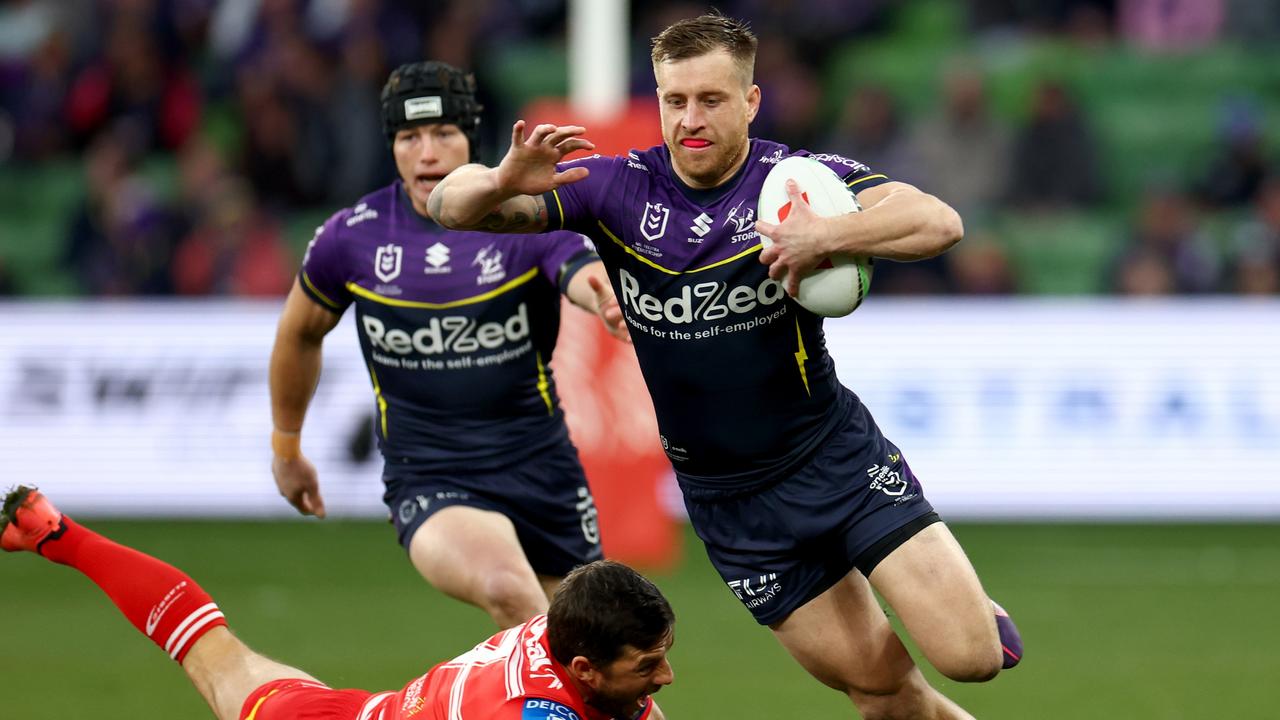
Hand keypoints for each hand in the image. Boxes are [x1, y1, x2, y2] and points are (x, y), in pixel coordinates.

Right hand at [272, 454, 326, 518]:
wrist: (285, 451)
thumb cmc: (301, 469)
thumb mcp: (313, 485)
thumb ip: (317, 501)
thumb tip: (322, 517)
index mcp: (292, 497)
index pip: (303, 509)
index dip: (313, 510)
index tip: (320, 507)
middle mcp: (284, 492)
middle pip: (297, 500)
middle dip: (307, 501)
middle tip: (316, 499)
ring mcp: (278, 482)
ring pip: (290, 490)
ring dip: (300, 491)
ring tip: (307, 487)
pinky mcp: (277, 473)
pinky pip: (286, 481)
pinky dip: (293, 481)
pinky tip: (297, 476)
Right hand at [494, 120, 595, 195]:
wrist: (512, 187)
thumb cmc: (533, 183)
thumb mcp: (553, 182)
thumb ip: (569, 177)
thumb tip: (588, 172)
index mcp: (554, 154)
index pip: (569, 145)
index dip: (581, 144)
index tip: (592, 146)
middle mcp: (544, 147)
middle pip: (558, 135)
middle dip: (569, 131)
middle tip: (581, 130)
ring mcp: (531, 147)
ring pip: (539, 133)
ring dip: (546, 129)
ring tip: (553, 128)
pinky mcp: (517, 149)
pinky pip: (517, 137)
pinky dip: (518, 129)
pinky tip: (520, 123)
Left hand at [588, 274, 630, 342]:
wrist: (609, 313)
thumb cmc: (606, 300)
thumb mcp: (601, 293)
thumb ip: (597, 285)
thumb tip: (590, 277)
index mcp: (627, 297)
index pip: (624, 297)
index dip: (617, 299)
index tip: (609, 302)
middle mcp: (634, 308)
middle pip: (630, 309)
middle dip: (620, 312)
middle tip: (609, 314)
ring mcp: (636, 320)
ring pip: (635, 322)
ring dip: (629, 324)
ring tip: (620, 326)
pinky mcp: (636, 331)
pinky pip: (637, 334)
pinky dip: (634, 337)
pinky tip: (629, 340)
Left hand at [754, 179, 835, 296]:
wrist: (823, 237)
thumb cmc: (811, 222)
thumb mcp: (800, 206)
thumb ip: (793, 193)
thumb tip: (789, 179)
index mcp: (778, 233)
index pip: (761, 228)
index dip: (759, 227)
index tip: (759, 226)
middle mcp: (779, 249)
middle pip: (764, 257)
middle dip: (765, 258)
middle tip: (768, 258)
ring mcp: (787, 261)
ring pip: (774, 271)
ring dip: (774, 273)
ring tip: (775, 275)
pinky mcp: (797, 270)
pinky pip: (793, 283)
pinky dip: (792, 289)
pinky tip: (792, 294)